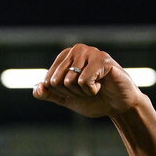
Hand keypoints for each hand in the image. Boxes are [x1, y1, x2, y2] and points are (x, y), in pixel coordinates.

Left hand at [32, 43, 148, 117]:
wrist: (118, 106)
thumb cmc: (93, 99)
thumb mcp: (66, 99)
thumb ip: (49, 94)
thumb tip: (36, 89)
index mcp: (64, 57)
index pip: (47, 81)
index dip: (61, 93)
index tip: (76, 91)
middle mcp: (76, 50)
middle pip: (56, 81)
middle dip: (71, 93)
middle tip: (87, 90)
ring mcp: (90, 52)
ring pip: (70, 81)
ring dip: (83, 92)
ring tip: (96, 87)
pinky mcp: (103, 59)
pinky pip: (84, 81)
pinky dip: (92, 90)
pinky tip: (102, 84)